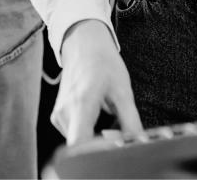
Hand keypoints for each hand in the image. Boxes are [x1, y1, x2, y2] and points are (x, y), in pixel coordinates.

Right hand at [52, 20, 143, 144]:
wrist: (83, 44)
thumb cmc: (103, 63)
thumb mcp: (123, 91)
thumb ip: (131, 121)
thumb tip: (138, 143)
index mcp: (82, 103)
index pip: (80, 142)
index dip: (97, 151)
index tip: (114, 147)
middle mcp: (65, 112)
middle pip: (82, 146)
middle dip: (102, 146)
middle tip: (121, 131)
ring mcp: (58, 115)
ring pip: (79, 142)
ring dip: (96, 139)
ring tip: (109, 116)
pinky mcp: (58, 117)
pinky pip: (75, 134)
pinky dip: (89, 132)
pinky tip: (98, 115)